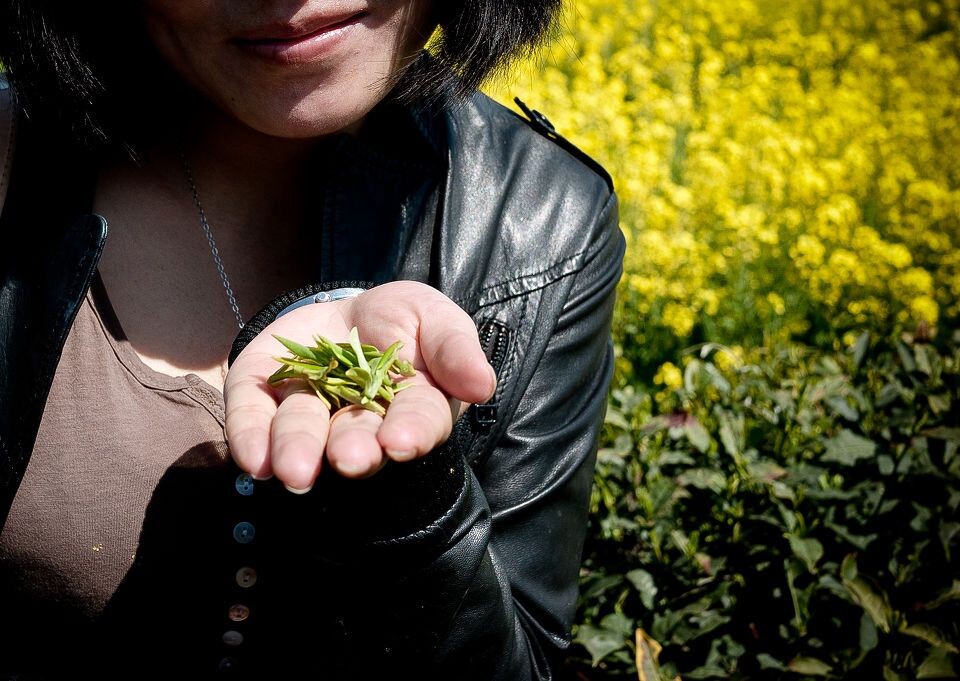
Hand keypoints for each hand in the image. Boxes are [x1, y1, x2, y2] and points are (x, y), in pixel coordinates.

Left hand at [223, 281, 496, 491]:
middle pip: (356, 439)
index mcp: (410, 407)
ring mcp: (309, 408)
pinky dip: (249, 436)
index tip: (400, 441)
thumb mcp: (437, 319)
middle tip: (349, 459)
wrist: (351, 312)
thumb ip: (456, 349)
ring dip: (299, 450)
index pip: (415, 422)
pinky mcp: (262, 393)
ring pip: (302, 434)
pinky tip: (253, 459)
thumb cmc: (405, 322)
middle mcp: (358, 421)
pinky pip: (252, 417)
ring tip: (293, 470)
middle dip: (352, 449)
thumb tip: (481, 386)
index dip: (409, 431)